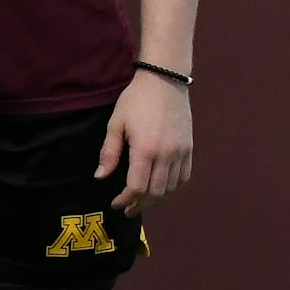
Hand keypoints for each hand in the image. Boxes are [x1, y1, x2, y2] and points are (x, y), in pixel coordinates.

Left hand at [95, 70, 192, 216]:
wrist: (165, 79)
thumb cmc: (136, 100)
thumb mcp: (116, 123)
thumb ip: (109, 152)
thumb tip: (100, 176)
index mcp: (145, 149)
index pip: (136, 188)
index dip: (125, 200)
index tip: (116, 203)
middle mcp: (165, 154)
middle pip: (155, 193)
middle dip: (140, 205)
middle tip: (128, 209)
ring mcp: (180, 152)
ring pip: (170, 188)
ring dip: (156, 199)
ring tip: (143, 201)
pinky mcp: (188, 148)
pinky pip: (183, 177)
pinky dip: (173, 188)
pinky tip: (162, 188)